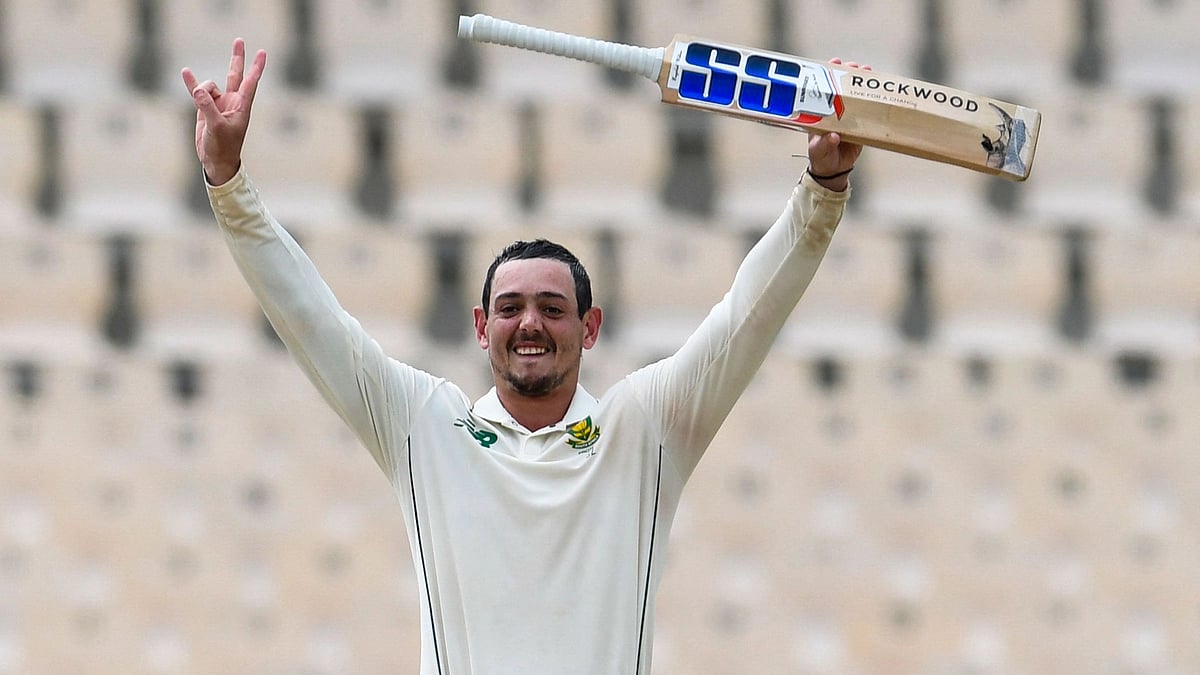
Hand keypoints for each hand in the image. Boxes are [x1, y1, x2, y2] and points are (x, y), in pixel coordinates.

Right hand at [181, 39, 266, 185]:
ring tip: (200, 107)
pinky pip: (197, 93)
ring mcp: (218, 104)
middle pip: (235, 74)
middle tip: (239, 40)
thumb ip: (207, 107)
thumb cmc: (223, 147)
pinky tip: (186, 72)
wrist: (216, 161)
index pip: (250, 82)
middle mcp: (232, 102)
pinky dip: (192, 83)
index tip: (262, 52)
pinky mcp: (205, 109)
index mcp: (241, 106)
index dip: (257, 67)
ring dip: (202, 90)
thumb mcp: (216, 127)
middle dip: (237, 58)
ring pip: (209, 87)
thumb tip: (199, 90)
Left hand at [806, 58, 869, 191]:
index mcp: (820, 114)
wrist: (833, 171)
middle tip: (854, 65)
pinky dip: (873, 99)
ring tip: (867, 71)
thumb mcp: (818, 152)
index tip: (834, 64)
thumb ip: (824, 144)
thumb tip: (833, 136)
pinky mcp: (860, 124)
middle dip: (847, 74)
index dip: (828, 75)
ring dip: (861, 83)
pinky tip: (879, 91)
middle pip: (841, 87)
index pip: (823, 90)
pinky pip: (867, 110)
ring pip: (854, 95)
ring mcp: (847, 116)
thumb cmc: (821, 158)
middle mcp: (834, 111)